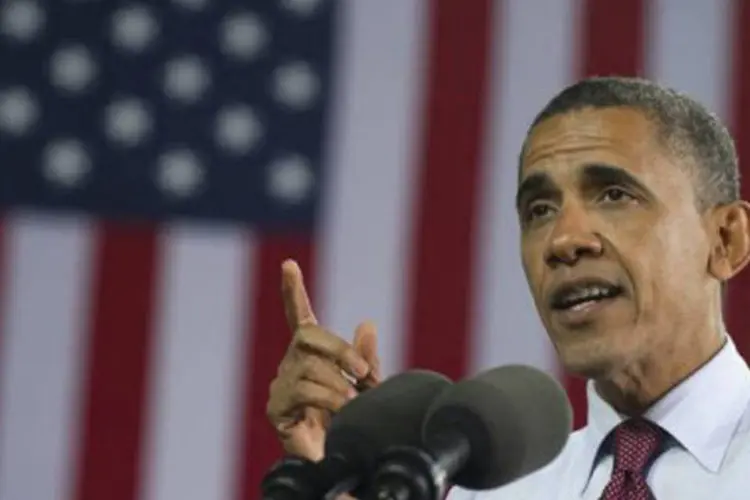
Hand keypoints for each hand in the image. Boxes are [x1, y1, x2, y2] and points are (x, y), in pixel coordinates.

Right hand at [266, 259, 380, 460]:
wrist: (341, 461)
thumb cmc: (351, 421)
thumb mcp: (366, 387)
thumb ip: (366, 358)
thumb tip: (367, 323)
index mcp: (312, 352)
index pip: (300, 315)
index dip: (293, 291)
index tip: (289, 264)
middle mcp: (293, 362)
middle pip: (308, 335)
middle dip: (340, 349)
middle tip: (364, 373)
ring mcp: (282, 384)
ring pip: (309, 365)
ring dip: (338, 383)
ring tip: (353, 402)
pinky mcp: (277, 408)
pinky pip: (301, 390)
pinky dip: (328, 398)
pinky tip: (341, 411)